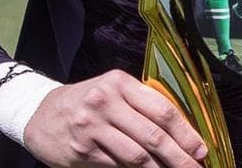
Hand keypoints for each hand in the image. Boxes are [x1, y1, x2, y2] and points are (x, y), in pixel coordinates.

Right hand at [23, 69, 207, 166]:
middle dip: (180, 157)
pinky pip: (118, 167)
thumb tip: (182, 133)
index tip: (201, 149)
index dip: (186, 133)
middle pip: (153, 136)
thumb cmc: (86, 102)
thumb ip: (141, 105)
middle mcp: (105, 102)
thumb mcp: (112, 91)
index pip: (161, 109)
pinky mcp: (82, 152)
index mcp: (119, 82)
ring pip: (138, 156)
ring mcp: (92, 128)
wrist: (40, 114)